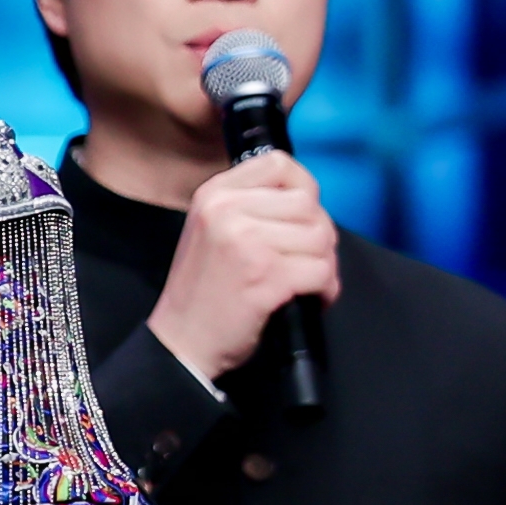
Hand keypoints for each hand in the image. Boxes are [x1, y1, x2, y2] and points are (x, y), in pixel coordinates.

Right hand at [146, 151, 338, 385]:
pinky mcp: (265, 275)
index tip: (297, 218)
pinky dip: (324, 290)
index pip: (279, 163)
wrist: (181, 341)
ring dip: (323, 265)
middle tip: (302, 261)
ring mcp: (245, 242)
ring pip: (321, 238)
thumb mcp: (212, 230)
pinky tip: (306, 299)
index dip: (302, 189)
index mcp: (213, 195)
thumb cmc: (204, 289)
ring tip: (303, 282)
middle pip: (309, 204)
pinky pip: (321, 271)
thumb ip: (250, 206)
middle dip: (317, 237)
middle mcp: (226, 210)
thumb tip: (307, 198)